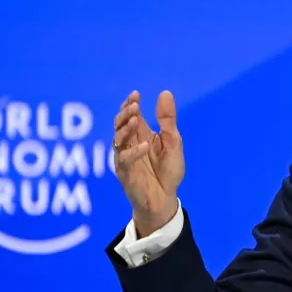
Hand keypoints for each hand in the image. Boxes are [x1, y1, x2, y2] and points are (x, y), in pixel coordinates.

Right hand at [113, 90, 184, 237]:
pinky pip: (125, 161)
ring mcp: (126, 159)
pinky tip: (144, 145)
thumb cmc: (168, 170)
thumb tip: (165, 93)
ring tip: (134, 119)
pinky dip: (134, 152)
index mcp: (141, 135)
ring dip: (125, 129)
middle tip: (133, 105)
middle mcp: (130, 144)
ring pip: (118, 140)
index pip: (130, 115)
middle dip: (124, 114)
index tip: (136, 94)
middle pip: (120, 125)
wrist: (166, 198)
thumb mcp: (173, 141)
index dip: (130, 104)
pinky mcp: (125, 174)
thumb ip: (167, 120)